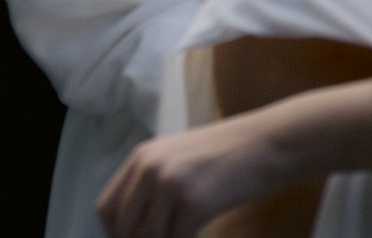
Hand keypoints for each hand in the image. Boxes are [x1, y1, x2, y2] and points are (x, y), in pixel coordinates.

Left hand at [97, 109, 304, 237]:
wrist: (265, 142)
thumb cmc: (227, 156)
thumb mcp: (179, 160)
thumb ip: (155, 185)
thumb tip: (139, 227)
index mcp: (141, 157)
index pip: (107, 206)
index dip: (115, 234)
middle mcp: (149, 168)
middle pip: (121, 227)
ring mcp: (170, 185)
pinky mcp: (195, 203)